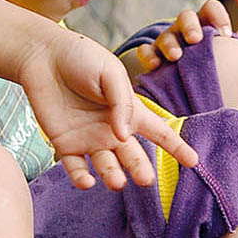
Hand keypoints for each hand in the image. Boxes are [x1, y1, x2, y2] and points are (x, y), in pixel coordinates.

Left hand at [20, 29, 198, 189]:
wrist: (42, 55)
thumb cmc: (81, 58)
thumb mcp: (110, 73)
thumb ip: (121, 104)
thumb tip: (124, 136)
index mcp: (130, 112)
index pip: (160, 132)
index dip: (178, 147)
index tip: (194, 162)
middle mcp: (113, 131)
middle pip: (134, 156)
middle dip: (141, 169)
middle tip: (146, 179)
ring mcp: (89, 139)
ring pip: (107, 166)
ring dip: (113, 176)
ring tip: (117, 182)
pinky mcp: (65, 144)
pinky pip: (76, 168)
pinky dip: (81, 178)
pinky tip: (87, 181)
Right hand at [134, 0, 237, 72]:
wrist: (183, 80)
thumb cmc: (210, 63)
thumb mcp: (223, 53)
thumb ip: (236, 44)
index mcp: (205, 24)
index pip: (210, 9)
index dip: (218, 17)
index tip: (225, 34)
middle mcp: (184, 29)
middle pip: (185, 17)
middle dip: (190, 26)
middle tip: (196, 39)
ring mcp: (166, 41)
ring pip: (165, 36)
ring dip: (171, 45)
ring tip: (177, 57)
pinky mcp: (151, 56)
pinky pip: (145, 52)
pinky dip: (148, 56)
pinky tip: (155, 65)